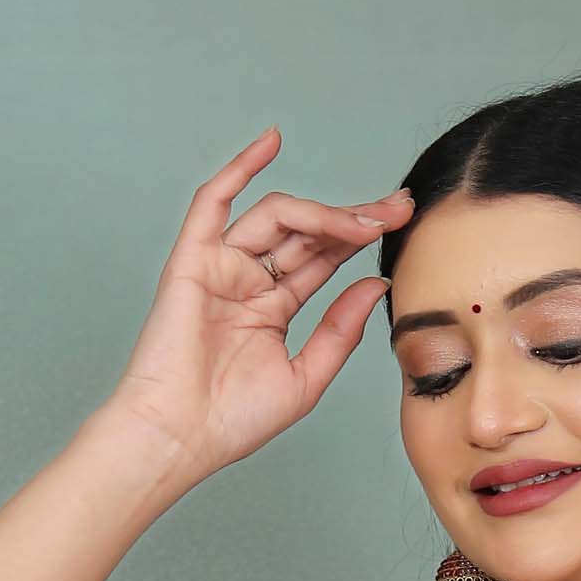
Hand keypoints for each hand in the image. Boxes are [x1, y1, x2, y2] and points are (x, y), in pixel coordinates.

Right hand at [107, 128, 407, 485]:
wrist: (180, 437)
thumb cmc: (232, 421)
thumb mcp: (306, 378)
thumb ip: (340, 330)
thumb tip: (375, 283)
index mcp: (272, 309)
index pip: (322, 259)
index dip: (360, 236)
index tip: (401, 222)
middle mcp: (247, 281)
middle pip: (305, 232)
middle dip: (352, 217)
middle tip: (397, 208)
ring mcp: (220, 267)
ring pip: (276, 218)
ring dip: (322, 212)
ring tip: (362, 219)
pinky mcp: (193, 260)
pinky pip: (213, 202)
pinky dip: (239, 169)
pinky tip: (272, 143)